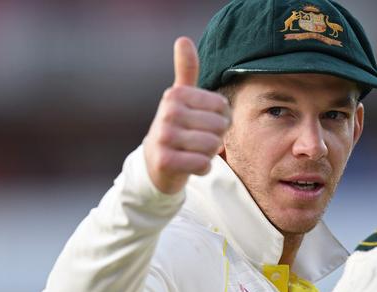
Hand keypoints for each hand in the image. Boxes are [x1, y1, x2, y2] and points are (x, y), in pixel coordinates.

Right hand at [144, 37, 230, 193]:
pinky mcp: (165, 161)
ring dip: (209, 153)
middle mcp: (168, 112)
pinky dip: (202, 168)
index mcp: (176, 95)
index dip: (221, 119)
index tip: (203, 123)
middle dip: (216, 138)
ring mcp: (164, 136)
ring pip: (212, 146)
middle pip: (219, 127)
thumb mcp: (180, 97)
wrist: (154, 164)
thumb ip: (186, 70)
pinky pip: (203, 164)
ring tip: (193, 151)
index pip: (223, 106)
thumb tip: (183, 38)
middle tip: (198, 140)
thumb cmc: (176, 127)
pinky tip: (190, 164)